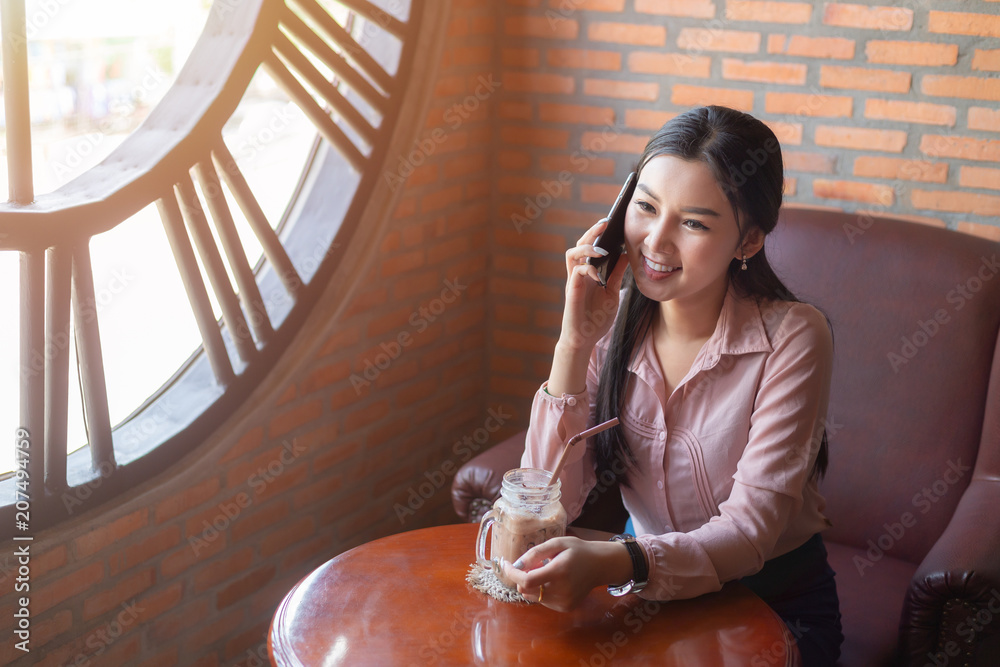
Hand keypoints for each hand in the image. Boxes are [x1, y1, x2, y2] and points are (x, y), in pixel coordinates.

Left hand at [500, 536, 631, 611]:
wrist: (600, 565)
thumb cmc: (578, 551)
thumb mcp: (557, 543)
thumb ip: (535, 553)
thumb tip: (516, 564)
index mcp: (559, 572)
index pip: (527, 580)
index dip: (512, 574)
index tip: (505, 564)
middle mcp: (562, 591)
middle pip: (526, 590)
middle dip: (521, 578)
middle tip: (531, 564)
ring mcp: (564, 602)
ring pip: (532, 597)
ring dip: (531, 585)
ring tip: (545, 571)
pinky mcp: (565, 608)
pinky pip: (542, 602)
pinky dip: (541, 591)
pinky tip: (553, 581)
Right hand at [559, 218, 630, 353]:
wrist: (584, 339)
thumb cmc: (596, 318)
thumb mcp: (611, 292)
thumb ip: (616, 274)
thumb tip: (626, 255)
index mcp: (588, 273)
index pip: (589, 247)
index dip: (597, 234)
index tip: (612, 223)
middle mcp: (578, 274)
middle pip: (579, 245)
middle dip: (592, 232)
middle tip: (606, 223)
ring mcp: (573, 282)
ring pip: (572, 254)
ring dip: (586, 247)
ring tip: (601, 247)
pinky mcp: (572, 292)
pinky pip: (575, 273)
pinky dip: (586, 268)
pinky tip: (597, 272)